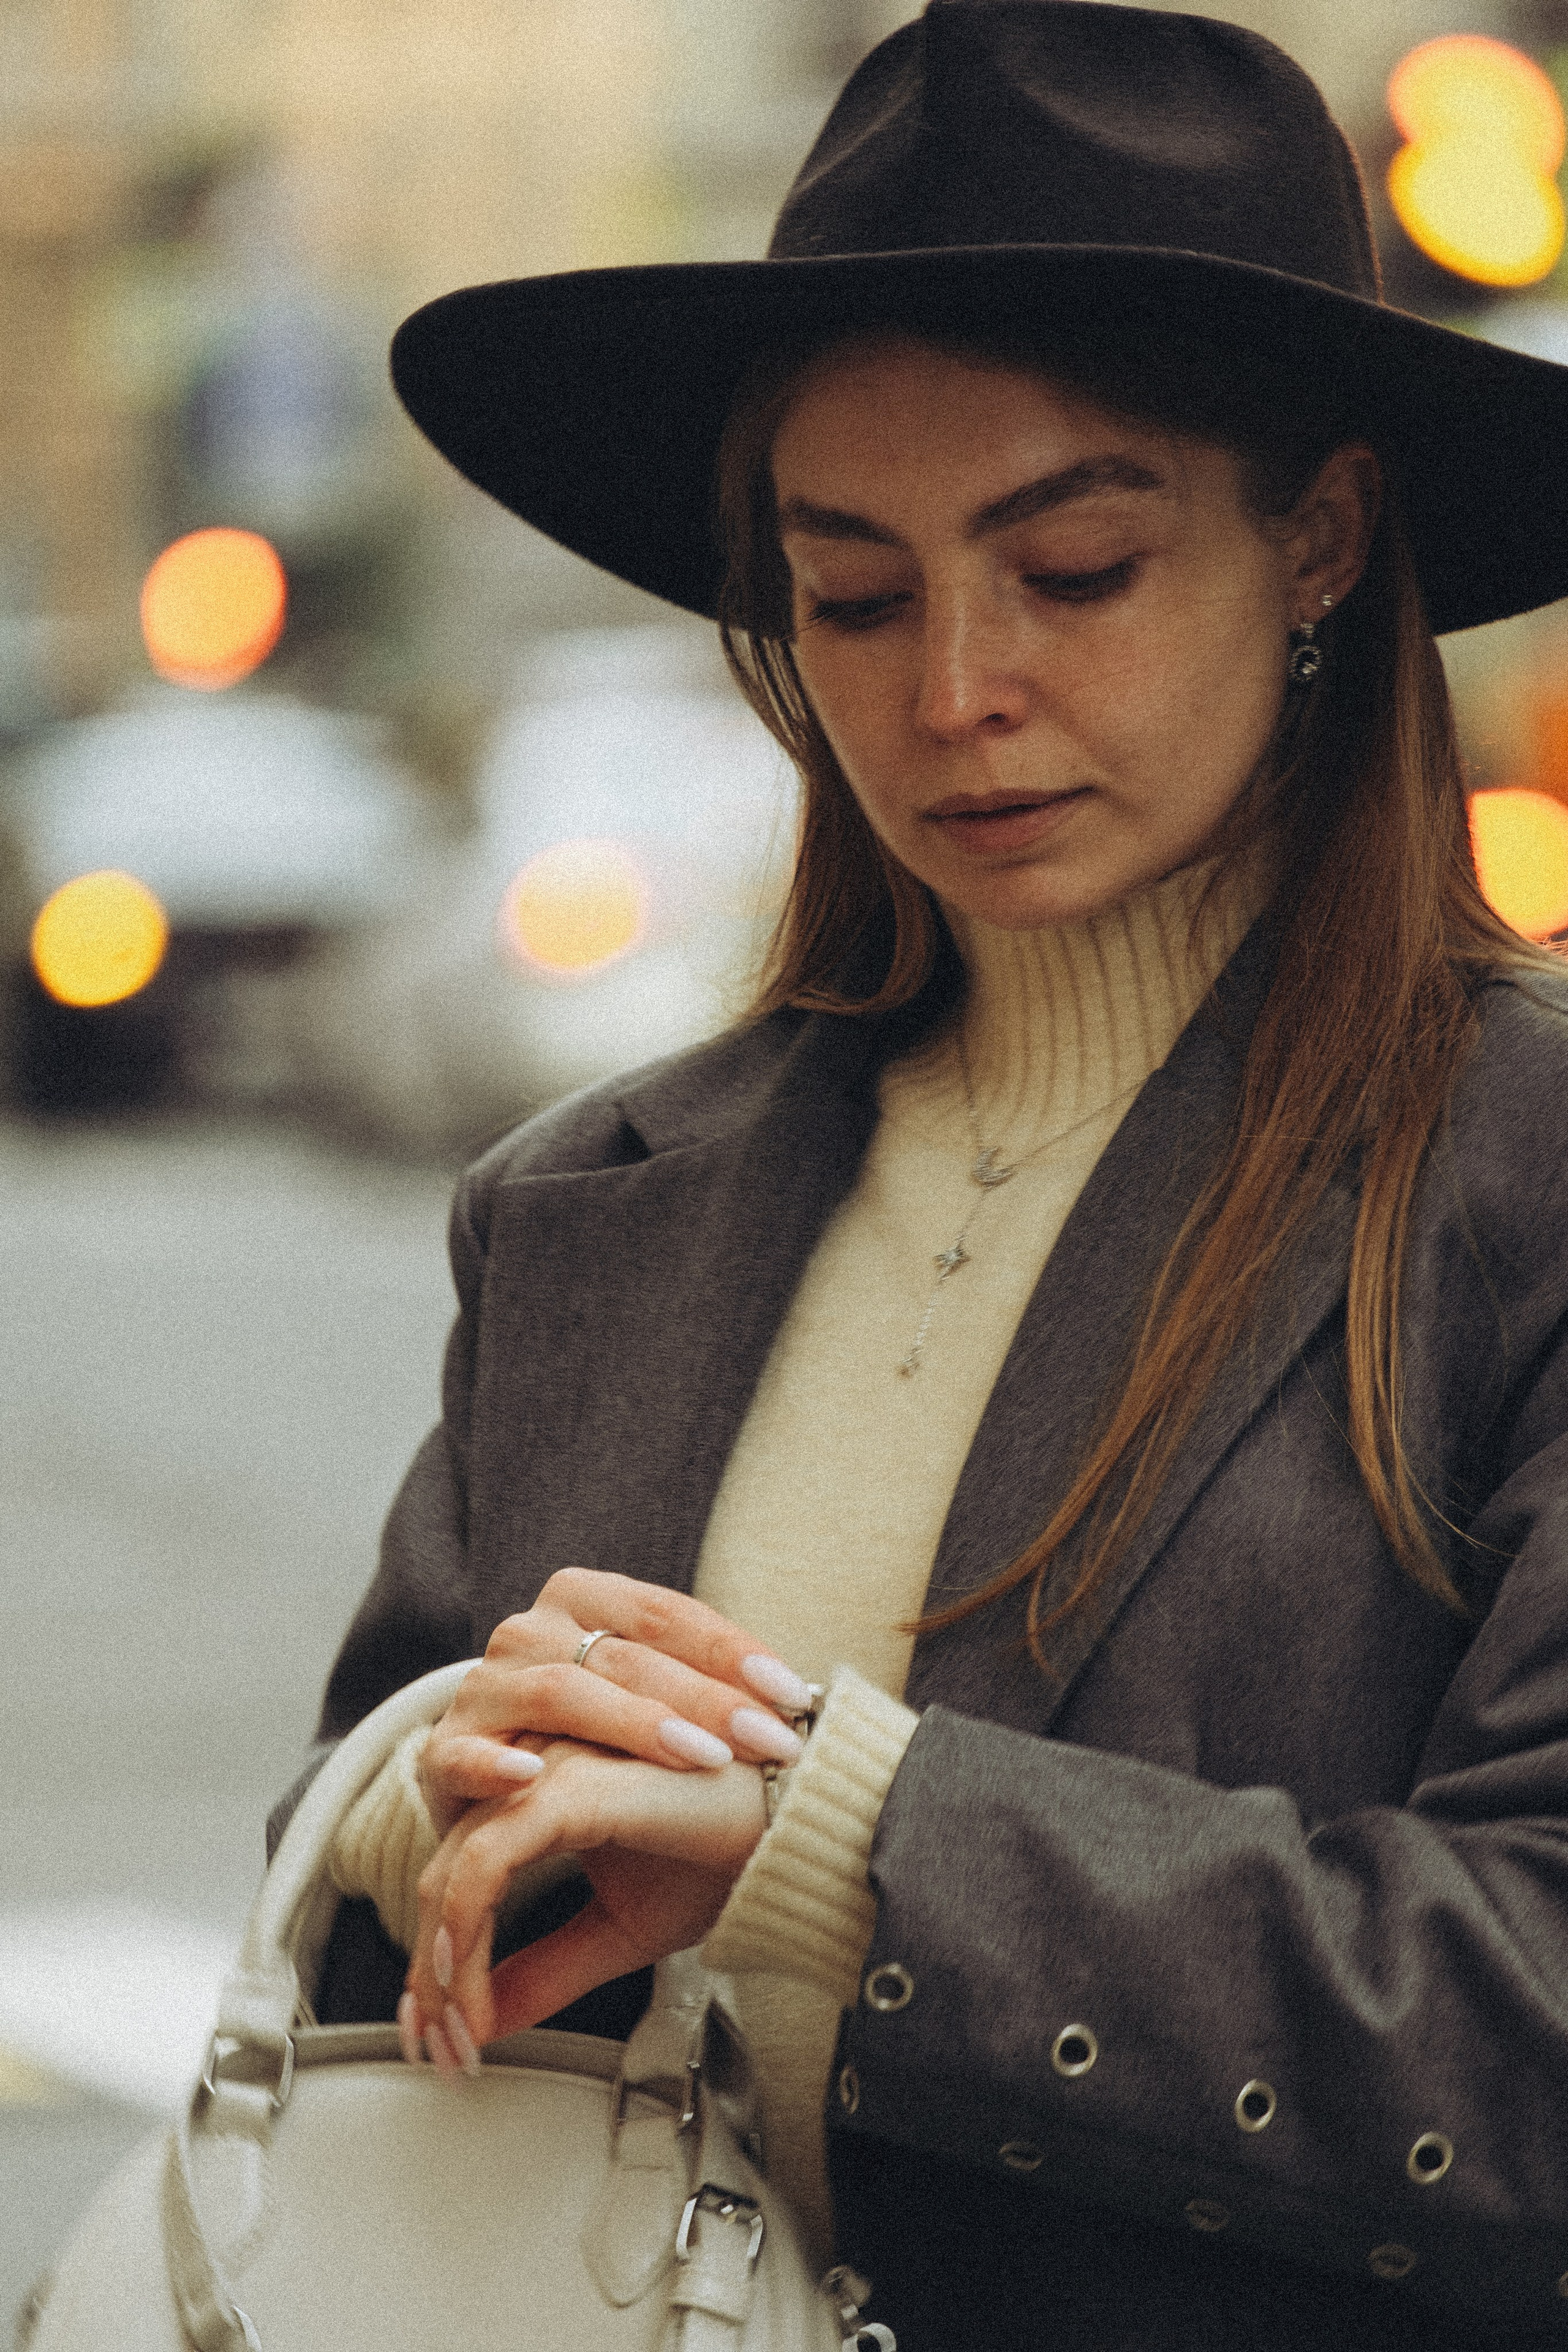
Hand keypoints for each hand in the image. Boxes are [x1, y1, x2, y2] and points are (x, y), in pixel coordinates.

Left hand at [399, 1734, 767, 2071]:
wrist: (799, 1829)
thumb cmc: (724, 1854)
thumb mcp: (620, 1929)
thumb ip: (547, 1968)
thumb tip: (480, 2026)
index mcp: (544, 1791)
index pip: (460, 1874)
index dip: (440, 1962)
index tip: (441, 2035)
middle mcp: (536, 1767)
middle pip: (443, 1876)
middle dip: (432, 1976)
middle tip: (441, 2051)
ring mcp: (551, 1770)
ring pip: (453, 1870)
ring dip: (444, 1968)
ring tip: (458, 2037)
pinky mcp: (572, 1784)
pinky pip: (488, 1861)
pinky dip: (468, 1934)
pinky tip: (477, 2000)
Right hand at [417, 1568, 812, 1836]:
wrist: (493, 1782)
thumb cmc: (594, 1739)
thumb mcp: (651, 1700)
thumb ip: (707, 1687)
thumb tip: (808, 1702)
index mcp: (581, 1599)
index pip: (665, 1613)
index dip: (732, 1651)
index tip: (798, 1696)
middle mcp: (528, 1631)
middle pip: (626, 1655)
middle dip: (708, 1700)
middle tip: (772, 1741)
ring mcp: (484, 1688)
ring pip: (562, 1692)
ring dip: (633, 1726)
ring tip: (699, 1760)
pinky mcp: (442, 1753)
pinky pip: (465, 1754)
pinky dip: (494, 1764)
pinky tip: (531, 1780)